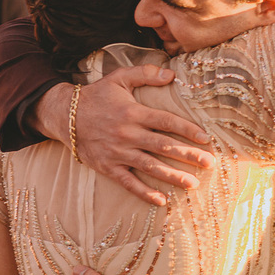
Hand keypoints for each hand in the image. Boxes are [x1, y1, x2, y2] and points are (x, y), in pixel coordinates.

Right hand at [68, 66, 215, 204]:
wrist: (65, 116)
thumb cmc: (97, 95)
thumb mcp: (119, 78)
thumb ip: (145, 73)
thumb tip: (171, 74)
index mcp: (133, 112)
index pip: (166, 121)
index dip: (187, 130)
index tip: (206, 138)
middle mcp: (127, 134)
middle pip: (163, 146)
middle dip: (188, 155)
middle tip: (209, 162)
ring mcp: (117, 152)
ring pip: (149, 166)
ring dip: (172, 176)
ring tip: (193, 183)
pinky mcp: (108, 167)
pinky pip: (128, 182)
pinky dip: (144, 192)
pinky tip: (162, 200)